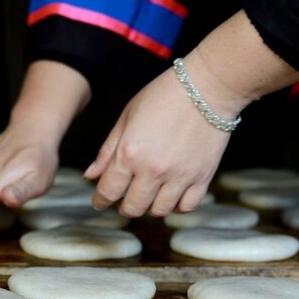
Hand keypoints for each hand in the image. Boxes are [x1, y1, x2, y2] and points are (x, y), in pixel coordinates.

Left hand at [86, 11, 298, 217]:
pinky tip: (173, 193)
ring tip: (151, 192)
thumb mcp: (127, 117)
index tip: (101, 201)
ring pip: (159, 211)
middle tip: (127, 197)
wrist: (208, 87)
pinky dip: (178, 205)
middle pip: (133, 208)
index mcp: (130, 153)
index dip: (101, 200)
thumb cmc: (164, 96)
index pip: (108, 191)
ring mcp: (180, 176)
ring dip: (151, 205)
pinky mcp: (202, 177)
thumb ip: (107, 150)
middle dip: (125, 206)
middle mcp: (153, 169)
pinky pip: (187, 207)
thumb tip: (91, 176)